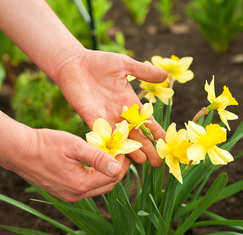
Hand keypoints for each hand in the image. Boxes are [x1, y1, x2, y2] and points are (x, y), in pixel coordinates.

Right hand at [11, 128, 130, 201]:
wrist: (19, 151)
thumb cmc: (46, 144)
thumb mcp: (75, 146)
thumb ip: (97, 157)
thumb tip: (118, 167)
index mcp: (81, 184)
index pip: (113, 176)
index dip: (121, 162)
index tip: (122, 147)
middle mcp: (76, 194)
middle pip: (107, 185)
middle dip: (116, 169)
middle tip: (118, 152)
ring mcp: (68, 195)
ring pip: (97, 187)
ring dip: (105, 173)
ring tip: (107, 155)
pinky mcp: (62, 192)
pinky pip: (85, 187)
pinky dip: (93, 176)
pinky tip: (92, 163)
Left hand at [51, 49, 167, 166]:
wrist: (74, 64)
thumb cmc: (99, 63)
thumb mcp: (125, 65)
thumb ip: (144, 71)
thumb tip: (166, 76)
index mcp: (130, 103)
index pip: (147, 122)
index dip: (158, 133)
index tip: (168, 145)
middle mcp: (119, 115)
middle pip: (137, 136)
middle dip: (148, 149)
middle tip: (158, 163)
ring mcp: (105, 118)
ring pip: (121, 140)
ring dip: (131, 152)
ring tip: (142, 163)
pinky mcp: (91, 119)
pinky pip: (102, 136)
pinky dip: (109, 147)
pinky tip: (116, 158)